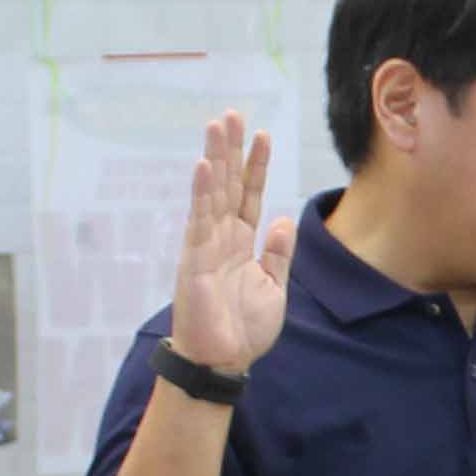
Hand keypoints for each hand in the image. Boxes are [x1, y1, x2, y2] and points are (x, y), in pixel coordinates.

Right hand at [172, 113, 296, 373]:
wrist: (222, 362)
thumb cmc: (244, 330)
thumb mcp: (274, 287)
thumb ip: (278, 253)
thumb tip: (281, 218)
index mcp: (242, 243)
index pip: (249, 195)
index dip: (256, 165)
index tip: (262, 135)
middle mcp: (222, 237)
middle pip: (228, 184)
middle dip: (232, 149)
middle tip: (233, 114)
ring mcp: (206, 245)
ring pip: (213, 193)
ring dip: (216, 158)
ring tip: (218, 125)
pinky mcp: (195, 258)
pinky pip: (199, 219)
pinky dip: (203, 192)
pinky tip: (205, 166)